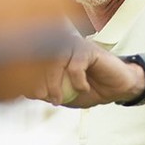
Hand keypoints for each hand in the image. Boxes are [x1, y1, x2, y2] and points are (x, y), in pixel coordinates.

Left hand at [29, 39, 144, 107]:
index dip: (28, 78)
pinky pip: (76, 64)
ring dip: (54, 82)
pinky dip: (77, 80)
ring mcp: (75, 46)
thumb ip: (47, 91)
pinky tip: (83, 88)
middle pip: (41, 58)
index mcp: (52, 54)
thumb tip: (27, 91)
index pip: (32, 60)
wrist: (117, 89)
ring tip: (59, 98)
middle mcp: (62, 46)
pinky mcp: (89, 50)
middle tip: (45, 97)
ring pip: (56, 60)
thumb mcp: (65, 95)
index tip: (34, 95)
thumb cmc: (89, 91)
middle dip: (38, 81)